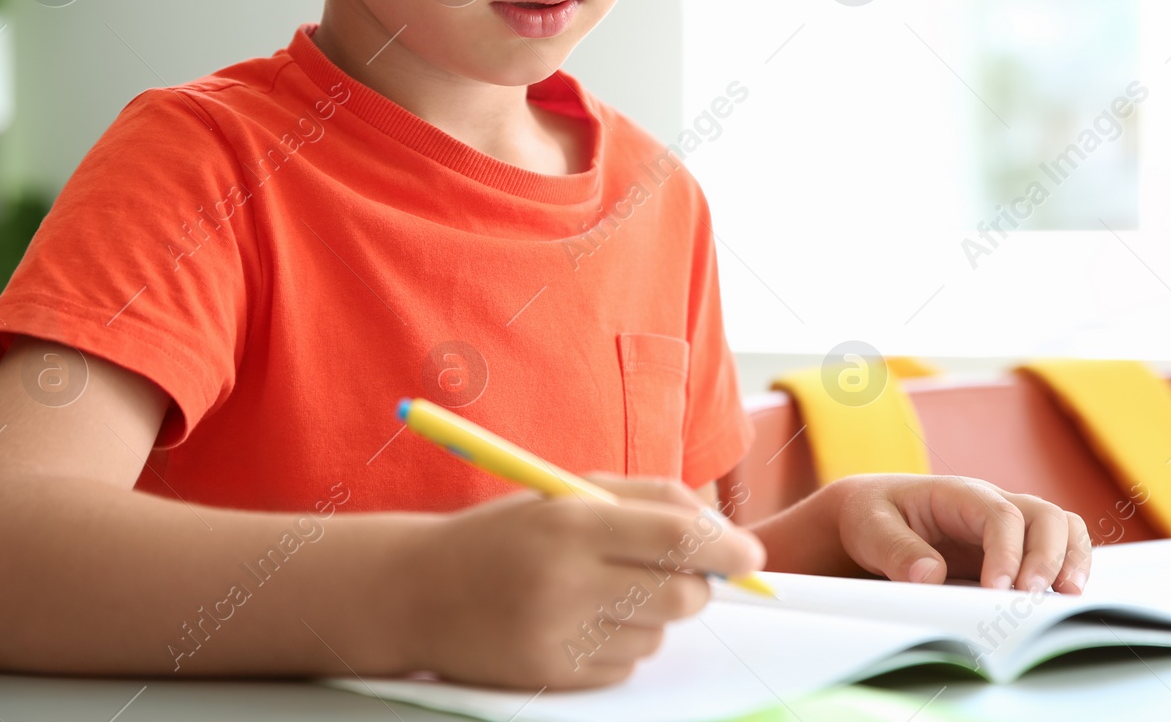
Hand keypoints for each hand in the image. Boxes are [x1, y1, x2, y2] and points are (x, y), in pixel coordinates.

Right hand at [401, 476, 764, 688]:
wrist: (418, 591)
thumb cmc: (508, 533)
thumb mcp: (569, 492)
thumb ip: (650, 500)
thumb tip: (724, 532)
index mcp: (571, 523)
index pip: (675, 539)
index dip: (726, 548)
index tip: (752, 556)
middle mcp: (565, 582)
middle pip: (680, 597)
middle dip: (697, 586)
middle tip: (682, 573)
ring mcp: (558, 637)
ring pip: (657, 634)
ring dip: (651, 615)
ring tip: (601, 592)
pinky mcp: (552, 678)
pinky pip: (626, 666)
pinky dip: (621, 645)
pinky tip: (578, 623)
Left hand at [755, 474, 1090, 594]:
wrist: (873, 517)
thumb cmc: (871, 517)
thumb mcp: (869, 528)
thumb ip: (896, 549)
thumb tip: (930, 577)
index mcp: (959, 494)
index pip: (1000, 514)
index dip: (1007, 551)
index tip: (996, 590)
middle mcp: (993, 506)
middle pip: (1044, 516)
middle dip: (1049, 556)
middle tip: (1033, 597)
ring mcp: (1008, 528)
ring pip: (1062, 528)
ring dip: (1072, 560)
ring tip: (1070, 598)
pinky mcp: (1014, 552)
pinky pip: (1057, 551)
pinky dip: (1068, 570)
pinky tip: (1063, 600)